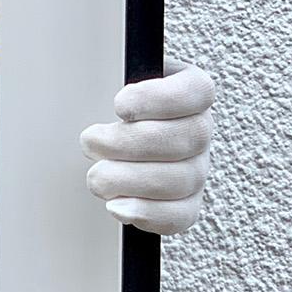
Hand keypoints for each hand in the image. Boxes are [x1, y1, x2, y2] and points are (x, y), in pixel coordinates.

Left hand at [79, 61, 214, 234]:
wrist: (105, 135)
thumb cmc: (109, 102)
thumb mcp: (111, 76)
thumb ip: (111, 75)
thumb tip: (95, 77)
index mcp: (190, 90)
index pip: (196, 92)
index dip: (159, 99)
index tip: (119, 105)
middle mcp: (199, 129)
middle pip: (189, 138)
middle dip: (131, 143)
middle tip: (92, 141)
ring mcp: (196, 168)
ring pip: (182, 180)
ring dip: (130, 180)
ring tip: (97, 175)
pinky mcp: (184, 202)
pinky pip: (178, 216)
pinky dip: (146, 213)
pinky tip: (116, 206)